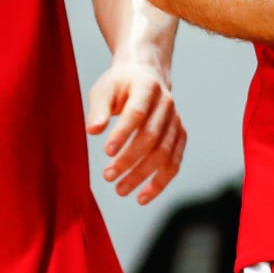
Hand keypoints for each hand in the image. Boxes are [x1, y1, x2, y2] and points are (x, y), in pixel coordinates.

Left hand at [86, 59, 185, 204]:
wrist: (145, 75)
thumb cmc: (120, 84)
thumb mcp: (104, 89)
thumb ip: (99, 109)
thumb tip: (93, 131)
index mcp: (147, 87)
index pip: (137, 113)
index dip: (123, 133)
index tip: (106, 152)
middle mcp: (166, 104)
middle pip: (151, 137)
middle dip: (129, 160)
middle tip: (108, 176)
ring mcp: (176, 121)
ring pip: (164, 153)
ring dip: (143, 175)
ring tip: (120, 190)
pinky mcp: (180, 136)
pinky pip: (174, 163)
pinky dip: (160, 183)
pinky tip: (142, 197)